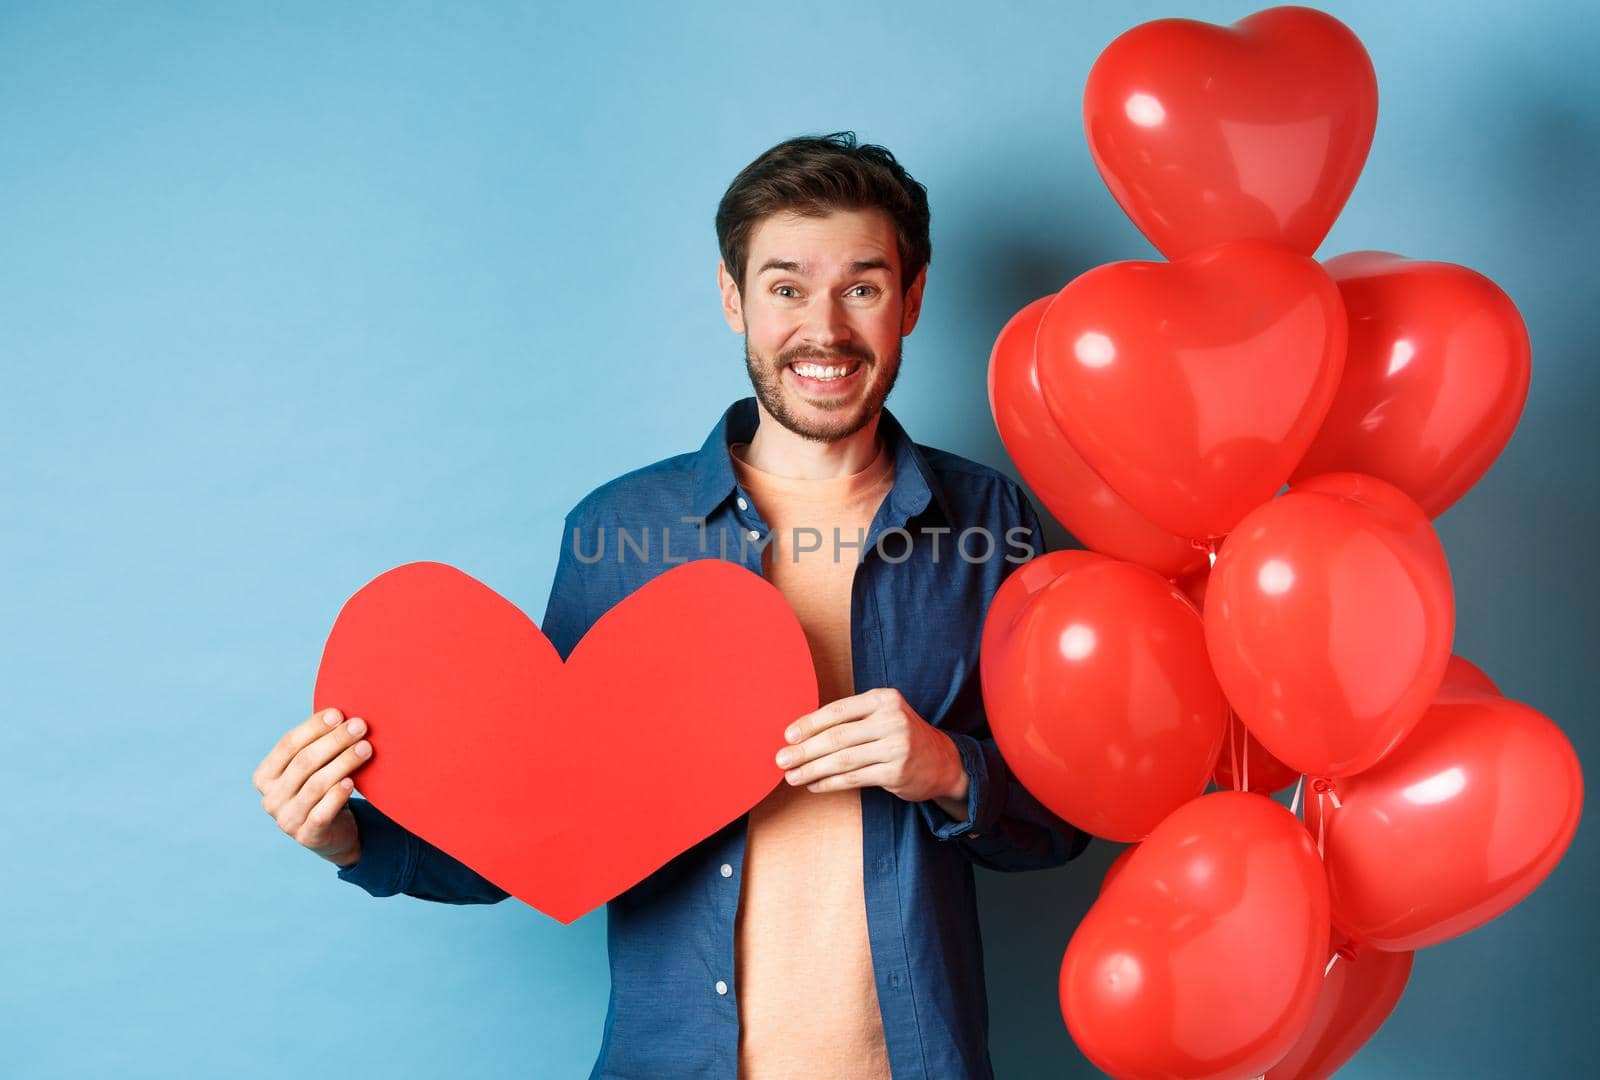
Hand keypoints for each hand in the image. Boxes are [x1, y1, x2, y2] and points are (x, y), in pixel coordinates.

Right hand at [253, 707, 373, 866]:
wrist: (333, 832)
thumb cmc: (324, 789)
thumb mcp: (314, 767)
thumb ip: (317, 744)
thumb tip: (342, 713)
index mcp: (266, 776)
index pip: (288, 745)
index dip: (313, 727)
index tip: (339, 713)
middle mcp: (271, 798)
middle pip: (304, 762)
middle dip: (335, 740)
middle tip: (360, 726)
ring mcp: (287, 819)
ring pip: (316, 784)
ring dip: (343, 762)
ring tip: (366, 748)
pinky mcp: (307, 836)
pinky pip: (322, 812)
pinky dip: (337, 795)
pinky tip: (351, 782)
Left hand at [774, 688, 969, 819]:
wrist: (943, 762)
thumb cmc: (901, 736)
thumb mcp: (883, 715)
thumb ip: (852, 719)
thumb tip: (803, 732)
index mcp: (884, 699)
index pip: (838, 710)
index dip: (809, 723)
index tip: (788, 735)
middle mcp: (891, 719)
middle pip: (837, 736)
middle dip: (804, 750)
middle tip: (782, 759)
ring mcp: (896, 746)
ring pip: (843, 760)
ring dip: (812, 769)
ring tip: (793, 776)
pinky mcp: (896, 772)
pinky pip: (854, 778)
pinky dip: (830, 783)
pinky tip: (815, 785)